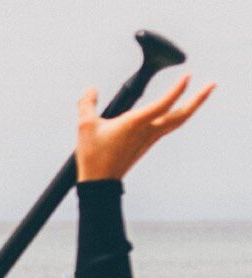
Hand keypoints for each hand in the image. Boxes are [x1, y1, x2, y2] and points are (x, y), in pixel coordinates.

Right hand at [76, 74, 213, 181]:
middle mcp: (148, 130)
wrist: (100, 182)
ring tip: (201, 94)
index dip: (178, 89)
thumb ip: (87, 104)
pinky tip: (179, 111)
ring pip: (179, 121)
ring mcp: (151, 138)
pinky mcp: (148, 143)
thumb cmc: (94, 155)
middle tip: (212, 84)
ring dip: (193, 106)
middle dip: (198, 98)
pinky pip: (170, 126)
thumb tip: (91, 89)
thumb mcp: (85, 126)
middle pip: (181, 114)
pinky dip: (180, 115)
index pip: (163, 104)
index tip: (188, 76)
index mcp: (135, 124)